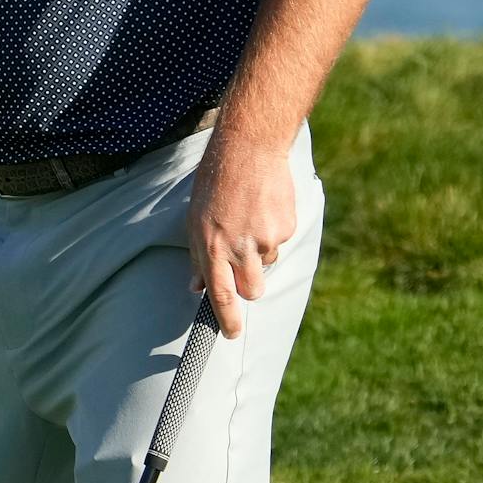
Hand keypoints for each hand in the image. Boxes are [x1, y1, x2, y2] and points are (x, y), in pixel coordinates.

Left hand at [185, 132, 297, 339]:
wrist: (249, 148)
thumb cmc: (215, 182)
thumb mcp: (195, 218)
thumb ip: (198, 256)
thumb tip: (195, 286)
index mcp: (213, 246)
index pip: (222, 296)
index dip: (228, 320)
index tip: (231, 334)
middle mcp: (240, 247)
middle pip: (253, 290)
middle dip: (249, 287)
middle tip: (243, 265)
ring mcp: (266, 238)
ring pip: (267, 262)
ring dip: (259, 251)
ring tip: (248, 217)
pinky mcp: (286, 226)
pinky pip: (280, 240)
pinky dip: (272, 229)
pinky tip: (262, 206)